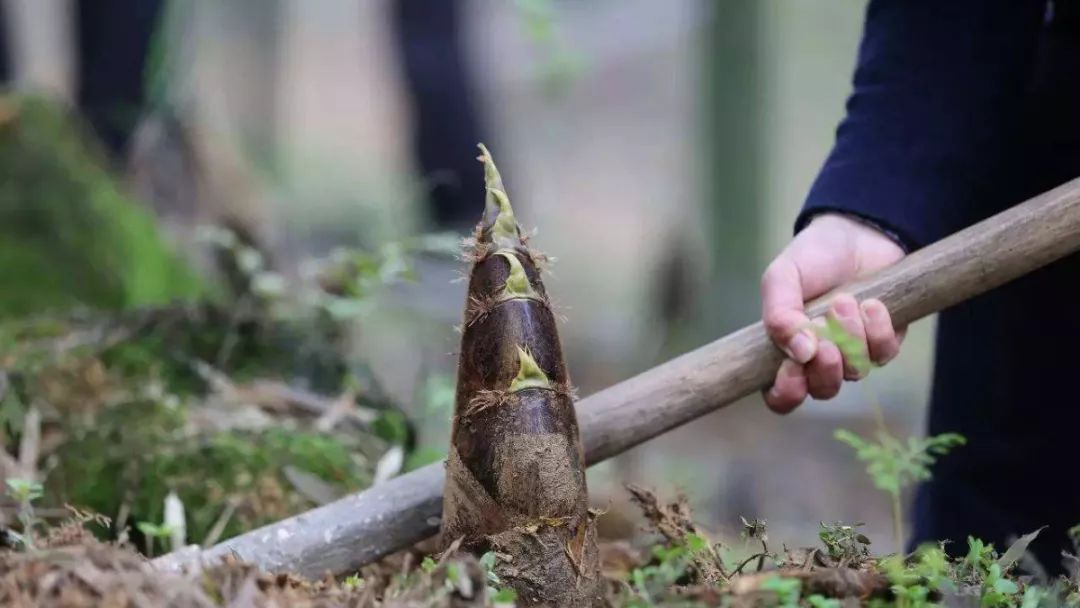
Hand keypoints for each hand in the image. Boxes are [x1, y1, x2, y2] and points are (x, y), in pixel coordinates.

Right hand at [760, 213, 905, 413]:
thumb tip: (801, 353)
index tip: (792, 368)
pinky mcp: (884, 343)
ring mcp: (853, 354)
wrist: (858, 231)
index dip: (787, 392)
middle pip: (822, 390)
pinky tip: (871, 302)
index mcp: (785, 349)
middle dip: (825, 367)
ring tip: (844, 300)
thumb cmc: (813, 257)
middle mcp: (818, 359)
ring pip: (855, 372)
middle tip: (823, 334)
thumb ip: (779, 314)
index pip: (780, 396)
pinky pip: (884, 354)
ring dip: (850, 336)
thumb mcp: (783, 277)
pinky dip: (877, 329)